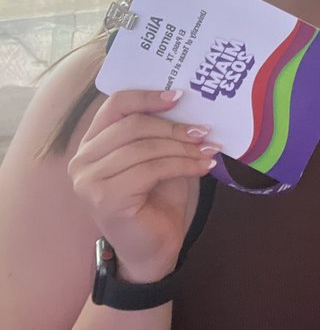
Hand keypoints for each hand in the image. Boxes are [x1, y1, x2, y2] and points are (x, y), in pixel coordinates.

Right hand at [67, 89, 215, 281]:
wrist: (152, 250)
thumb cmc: (156, 201)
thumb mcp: (160, 158)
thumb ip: (162, 133)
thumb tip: (190, 105)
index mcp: (92, 144)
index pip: (115, 105)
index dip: (147, 96)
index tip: (180, 96)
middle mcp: (82, 160)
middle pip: (133, 124)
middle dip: (174, 127)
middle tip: (205, 132)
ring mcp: (89, 180)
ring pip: (145, 147)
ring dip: (183, 148)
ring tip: (209, 151)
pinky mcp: (105, 198)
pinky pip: (151, 169)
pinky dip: (183, 165)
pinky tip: (203, 167)